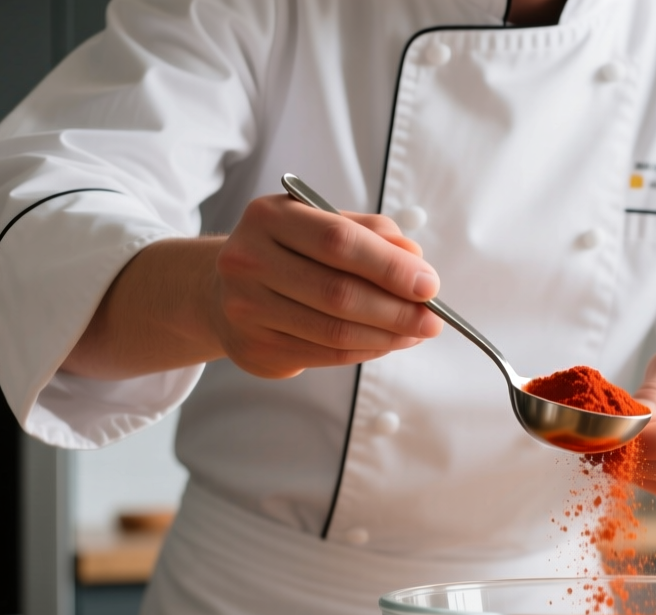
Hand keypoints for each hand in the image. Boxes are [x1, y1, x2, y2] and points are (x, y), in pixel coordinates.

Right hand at [210, 194, 443, 377]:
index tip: (429, 285)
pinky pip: (325, 355)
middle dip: (396, 310)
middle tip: (432, 320)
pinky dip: (365, 351)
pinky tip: (386, 343)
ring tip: (415, 333)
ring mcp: (246, 308)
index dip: (390, 267)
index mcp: (269, 217)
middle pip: (337, 293)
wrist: (222, 290)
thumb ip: (371, 234)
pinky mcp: (254, 349)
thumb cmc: (288, 253)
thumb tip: (416, 260)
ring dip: (386, 336)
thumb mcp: (322, 225)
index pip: (339, 242)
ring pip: (334, 332)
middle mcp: (248, 260)